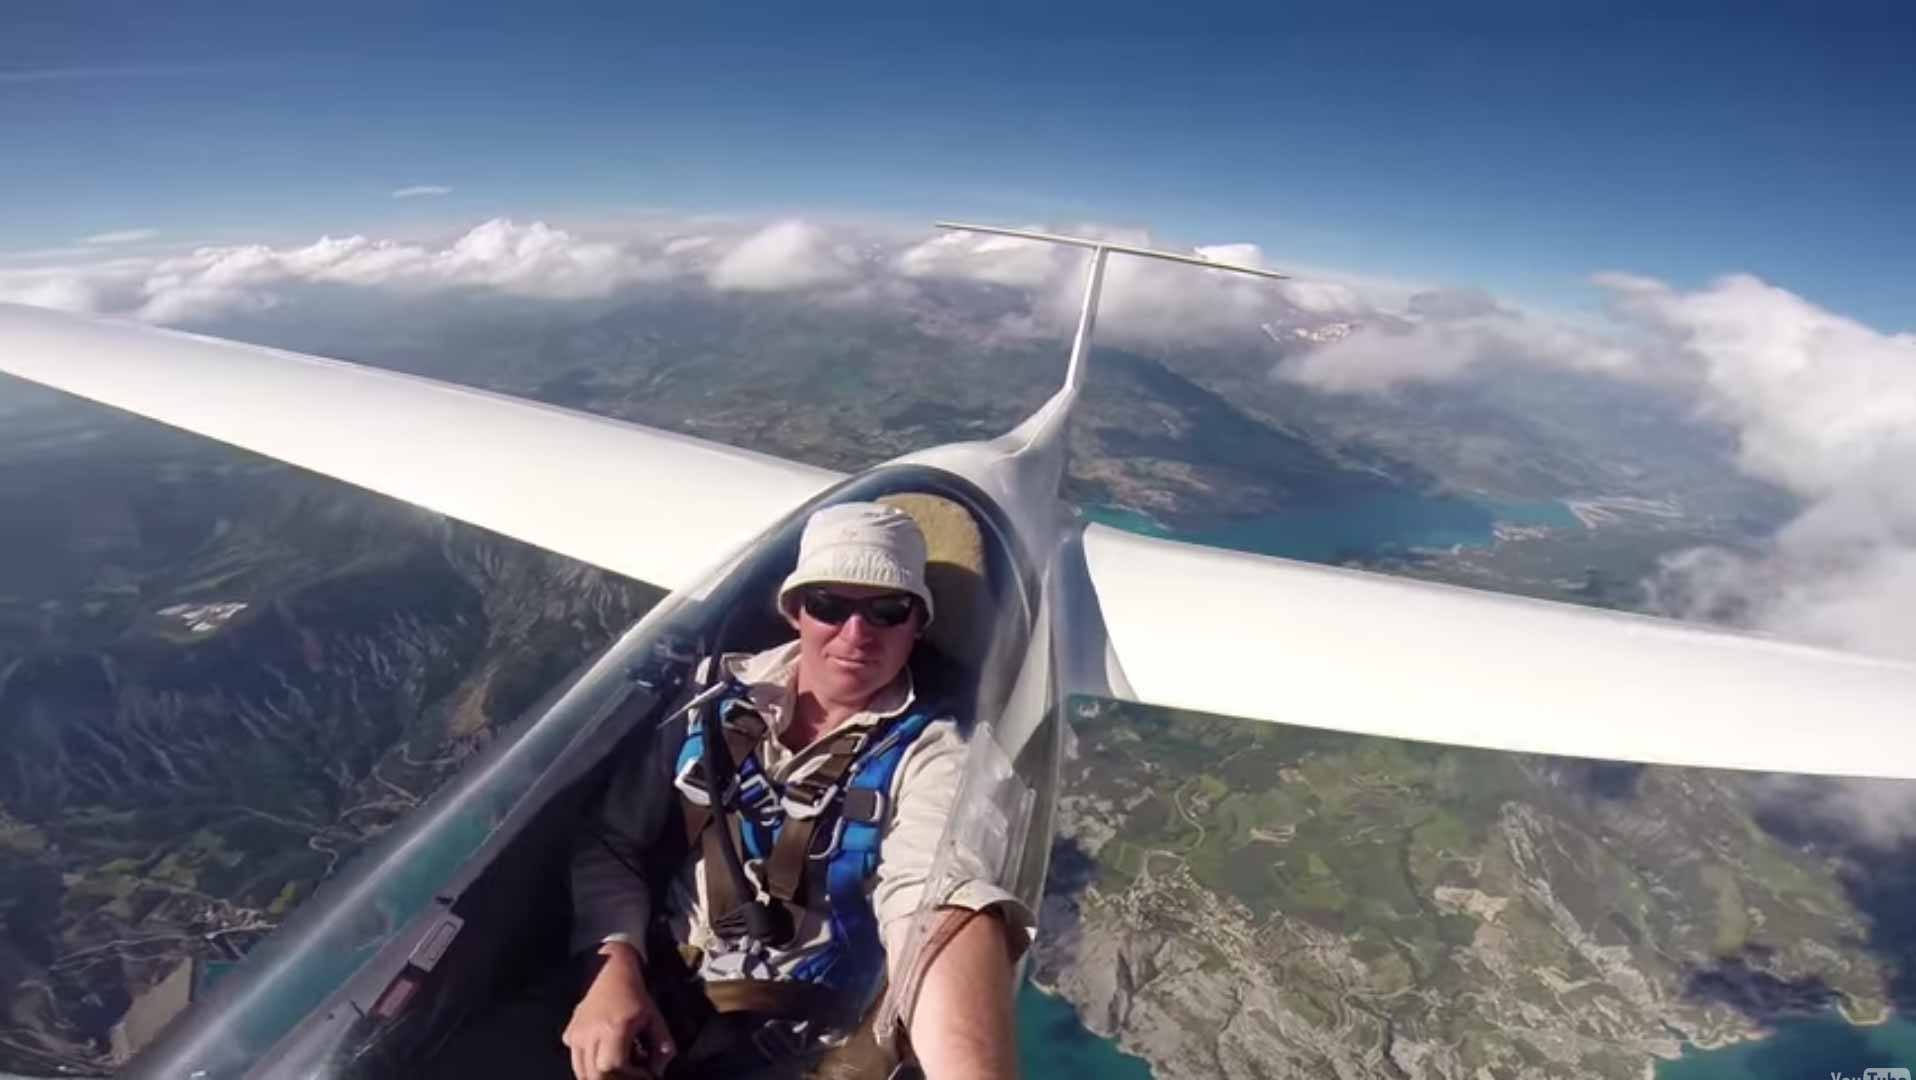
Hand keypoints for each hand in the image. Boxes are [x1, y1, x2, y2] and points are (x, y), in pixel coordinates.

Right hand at [563, 943, 676, 1079]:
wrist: (610, 971)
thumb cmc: (635, 994)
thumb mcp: (655, 1017)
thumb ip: (662, 1045)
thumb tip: (657, 1072)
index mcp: (613, 1028)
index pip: (613, 1065)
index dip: (630, 1075)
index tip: (645, 1072)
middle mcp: (590, 1033)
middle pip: (594, 1074)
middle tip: (631, 1073)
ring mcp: (576, 1034)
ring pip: (581, 1071)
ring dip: (599, 1076)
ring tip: (619, 1069)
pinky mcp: (570, 1033)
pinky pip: (576, 1059)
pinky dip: (588, 1066)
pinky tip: (605, 1056)